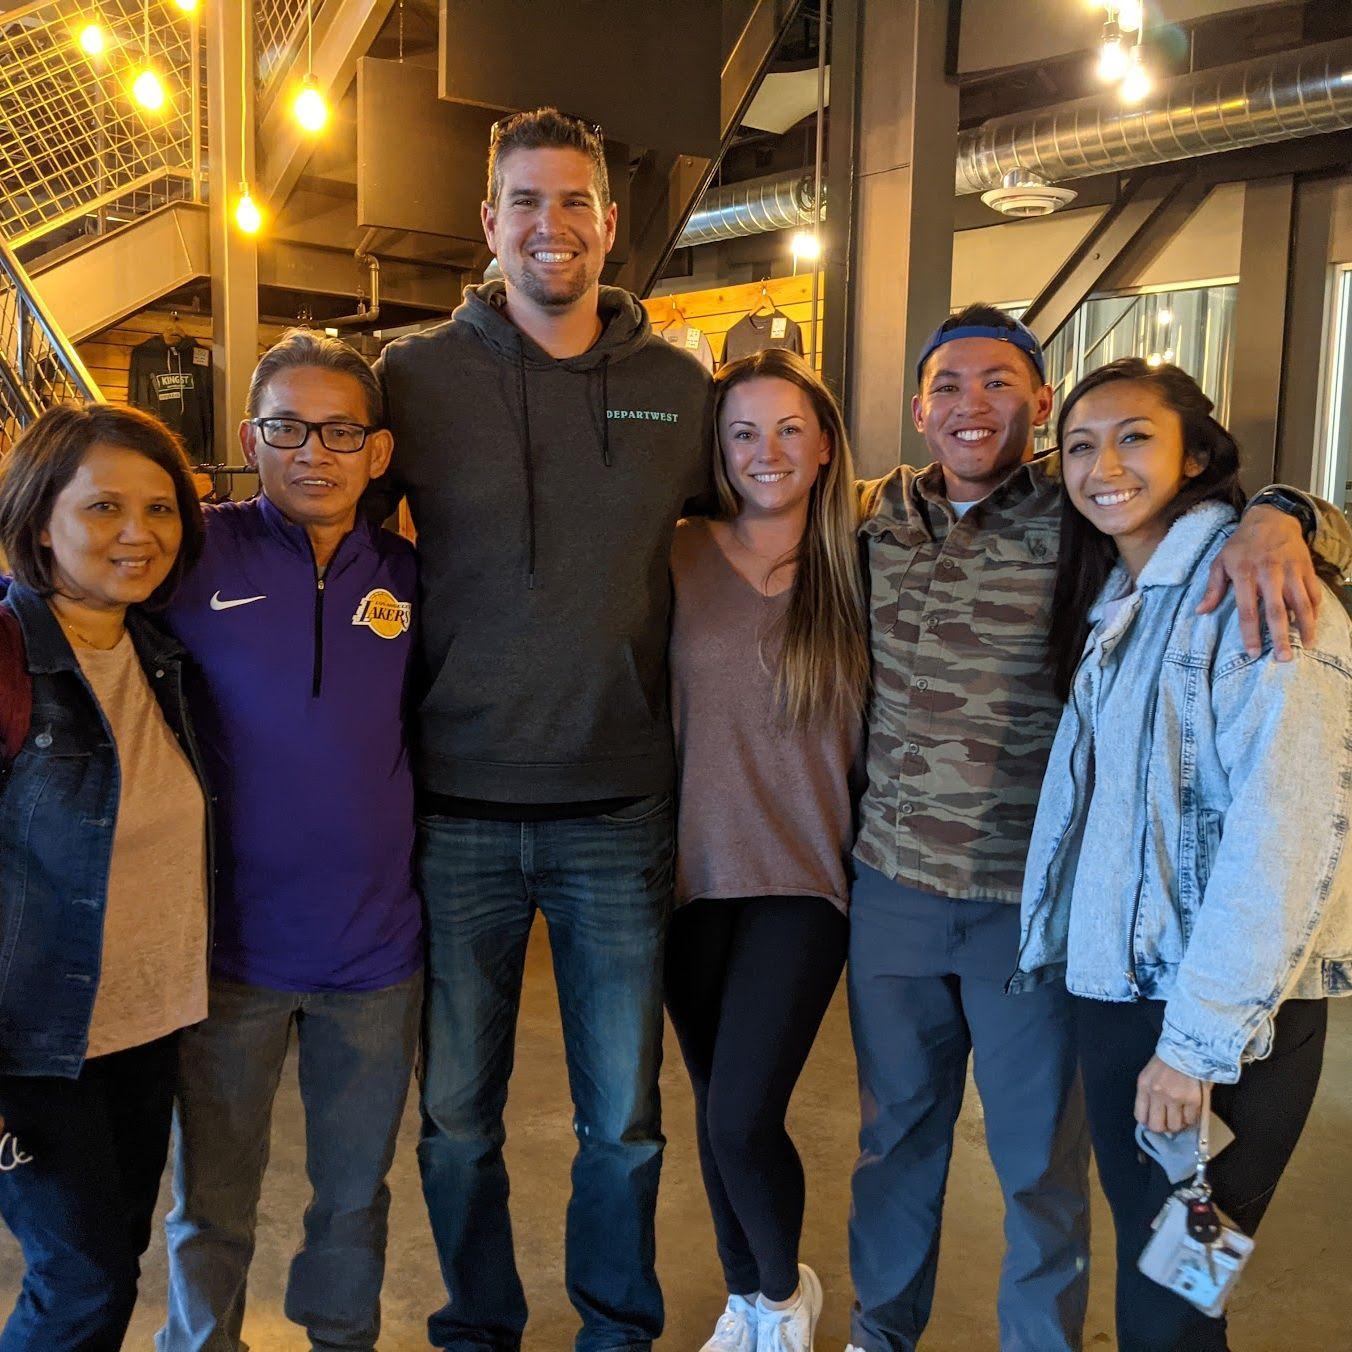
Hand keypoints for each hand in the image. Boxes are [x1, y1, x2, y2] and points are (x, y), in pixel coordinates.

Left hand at [1135, 1055, 1204, 1133]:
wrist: (1189, 1047)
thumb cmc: (1169, 1059)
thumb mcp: (1151, 1073)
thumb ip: (1150, 1093)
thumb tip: (1155, 1115)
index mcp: (1144, 1085)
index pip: (1140, 1116)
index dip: (1148, 1122)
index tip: (1155, 1120)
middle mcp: (1157, 1094)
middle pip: (1157, 1126)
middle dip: (1163, 1127)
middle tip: (1169, 1122)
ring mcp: (1176, 1098)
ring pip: (1175, 1126)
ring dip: (1178, 1124)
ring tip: (1181, 1116)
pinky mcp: (1193, 1100)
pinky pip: (1190, 1120)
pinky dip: (1191, 1118)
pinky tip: (1191, 1109)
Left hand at [1197, 505, 1320, 660]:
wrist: (1271, 518)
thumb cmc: (1241, 544)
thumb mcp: (1220, 561)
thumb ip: (1213, 588)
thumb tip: (1200, 612)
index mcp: (1245, 574)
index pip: (1247, 609)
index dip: (1250, 633)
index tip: (1253, 653)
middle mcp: (1270, 573)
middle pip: (1277, 610)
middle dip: (1280, 636)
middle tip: (1283, 658)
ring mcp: (1291, 570)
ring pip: (1301, 603)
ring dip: (1305, 626)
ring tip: (1306, 646)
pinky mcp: (1307, 568)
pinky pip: (1313, 592)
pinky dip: (1315, 609)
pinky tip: (1312, 624)